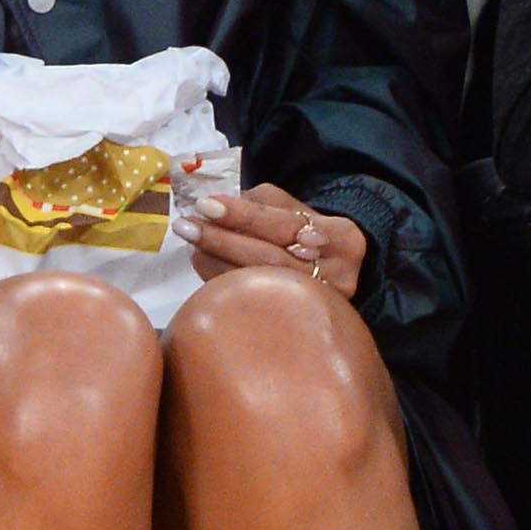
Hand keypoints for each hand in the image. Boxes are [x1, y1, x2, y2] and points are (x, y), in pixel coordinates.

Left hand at [176, 180, 368, 301]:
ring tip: (191, 244)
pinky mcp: (300, 326)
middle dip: (223, 240)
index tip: (206, 204)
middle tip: (187, 226)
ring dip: (216, 262)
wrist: (335, 271)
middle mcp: (338, 277)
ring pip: (259, 283)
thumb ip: (263, 204)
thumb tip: (217, 209)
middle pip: (271, 259)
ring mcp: (320, 307)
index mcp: (343, 239)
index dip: (243, 215)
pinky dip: (223, 280)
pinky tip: (203, 264)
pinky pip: (253, 302)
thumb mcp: (299, 210)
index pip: (286, 224)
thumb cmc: (310, 234)